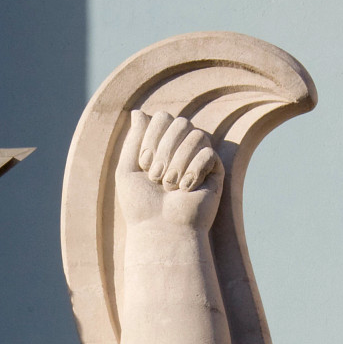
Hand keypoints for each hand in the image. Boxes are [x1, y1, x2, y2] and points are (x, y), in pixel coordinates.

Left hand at [115, 110, 222, 231]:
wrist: (161, 231)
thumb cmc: (141, 205)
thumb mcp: (127, 170)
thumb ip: (133, 140)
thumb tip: (138, 112)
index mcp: (161, 144)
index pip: (162, 117)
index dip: (152, 136)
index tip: (144, 165)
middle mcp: (181, 147)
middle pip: (181, 122)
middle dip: (165, 149)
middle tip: (156, 178)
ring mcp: (199, 158)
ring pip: (197, 135)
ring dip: (179, 161)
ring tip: (170, 186)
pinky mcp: (215, 172)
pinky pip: (209, 154)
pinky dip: (194, 171)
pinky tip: (187, 190)